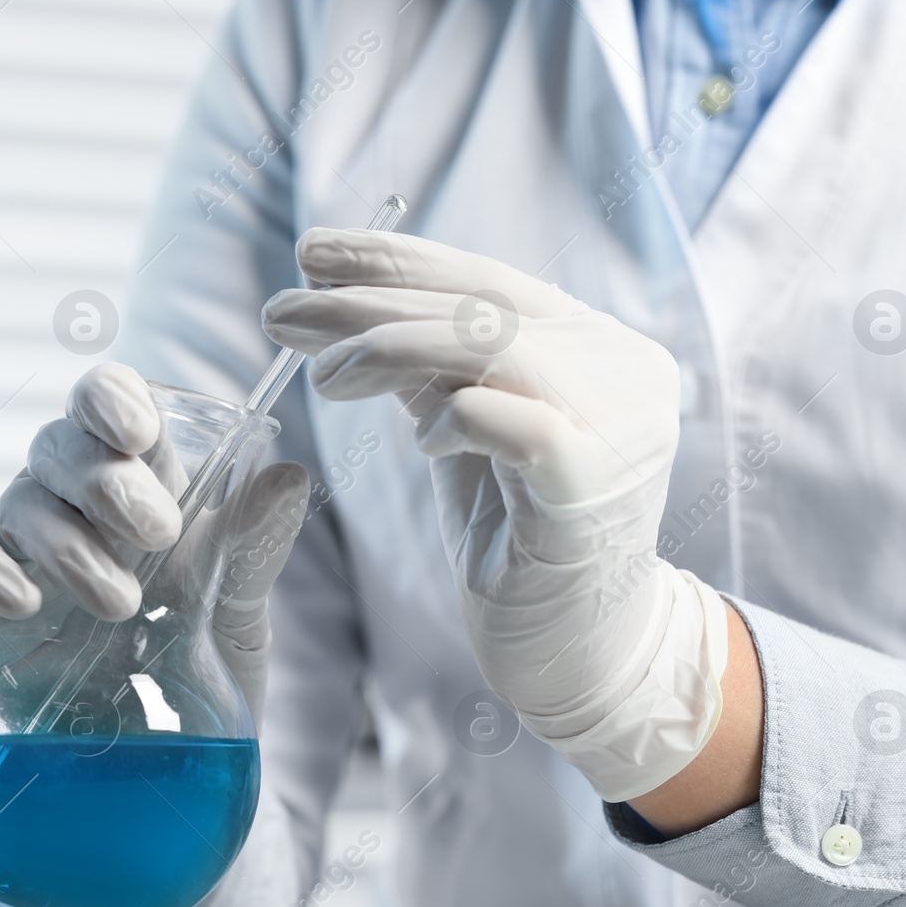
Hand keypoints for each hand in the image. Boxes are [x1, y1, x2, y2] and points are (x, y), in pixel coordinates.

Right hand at [0, 362, 308, 720]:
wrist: (168, 766)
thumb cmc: (201, 668)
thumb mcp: (238, 610)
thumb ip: (254, 545)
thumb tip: (290, 478)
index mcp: (139, 481)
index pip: (108, 405)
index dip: (111, 400)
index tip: (138, 432)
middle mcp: (74, 505)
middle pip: (60, 446)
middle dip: (105, 481)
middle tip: (157, 534)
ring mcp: (23, 552)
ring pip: (19, 502)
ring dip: (69, 545)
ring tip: (121, 607)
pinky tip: (24, 604)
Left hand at [262, 229, 726, 799]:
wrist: (580, 653)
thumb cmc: (520, 542)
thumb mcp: (466, 435)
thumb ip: (433, 368)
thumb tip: (349, 301)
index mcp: (599, 347)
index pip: (488, 281)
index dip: (396, 261)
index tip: (311, 253)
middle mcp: (625, 371)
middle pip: (480, 307)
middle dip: (367, 304)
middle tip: (280, 314)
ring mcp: (622, 425)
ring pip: (493, 347)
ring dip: (389, 350)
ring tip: (322, 377)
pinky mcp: (596, 485)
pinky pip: (517, 424)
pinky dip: (455, 420)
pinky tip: (421, 442)